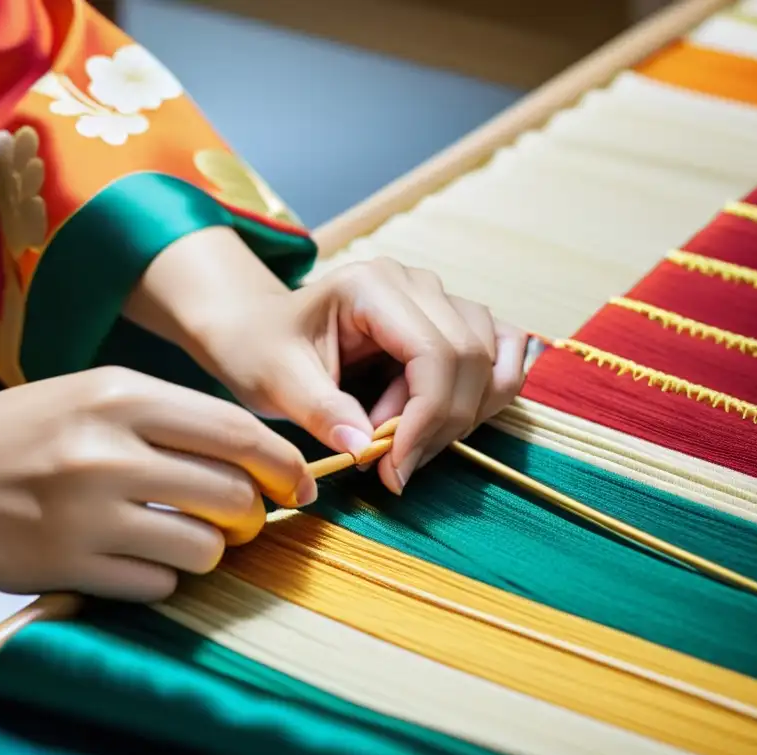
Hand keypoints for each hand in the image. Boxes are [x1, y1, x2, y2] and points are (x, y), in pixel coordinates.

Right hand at [0, 367, 313, 601]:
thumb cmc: (21, 432)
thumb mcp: (94, 396)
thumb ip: (171, 417)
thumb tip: (256, 455)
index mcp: (120, 395)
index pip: (236, 431)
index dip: (284, 462)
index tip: (303, 483)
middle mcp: (108, 451)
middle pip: (232, 493)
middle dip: (254, 513)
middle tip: (245, 517)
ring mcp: (88, 514)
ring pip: (204, 546)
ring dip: (212, 548)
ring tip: (188, 536)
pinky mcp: (71, 567)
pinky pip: (159, 583)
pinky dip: (163, 575)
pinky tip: (138, 557)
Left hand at [185, 257, 528, 494]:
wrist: (256, 331)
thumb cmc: (260, 349)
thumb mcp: (276, 382)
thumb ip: (321, 411)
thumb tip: (364, 446)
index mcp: (372, 285)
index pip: (434, 352)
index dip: (426, 418)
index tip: (394, 470)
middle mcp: (416, 283)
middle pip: (469, 360)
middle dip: (438, 427)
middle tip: (389, 468)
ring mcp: (440, 299)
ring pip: (489, 363)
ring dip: (456, 417)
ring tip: (397, 442)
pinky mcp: (451, 321)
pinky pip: (500, 355)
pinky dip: (486, 396)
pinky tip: (444, 422)